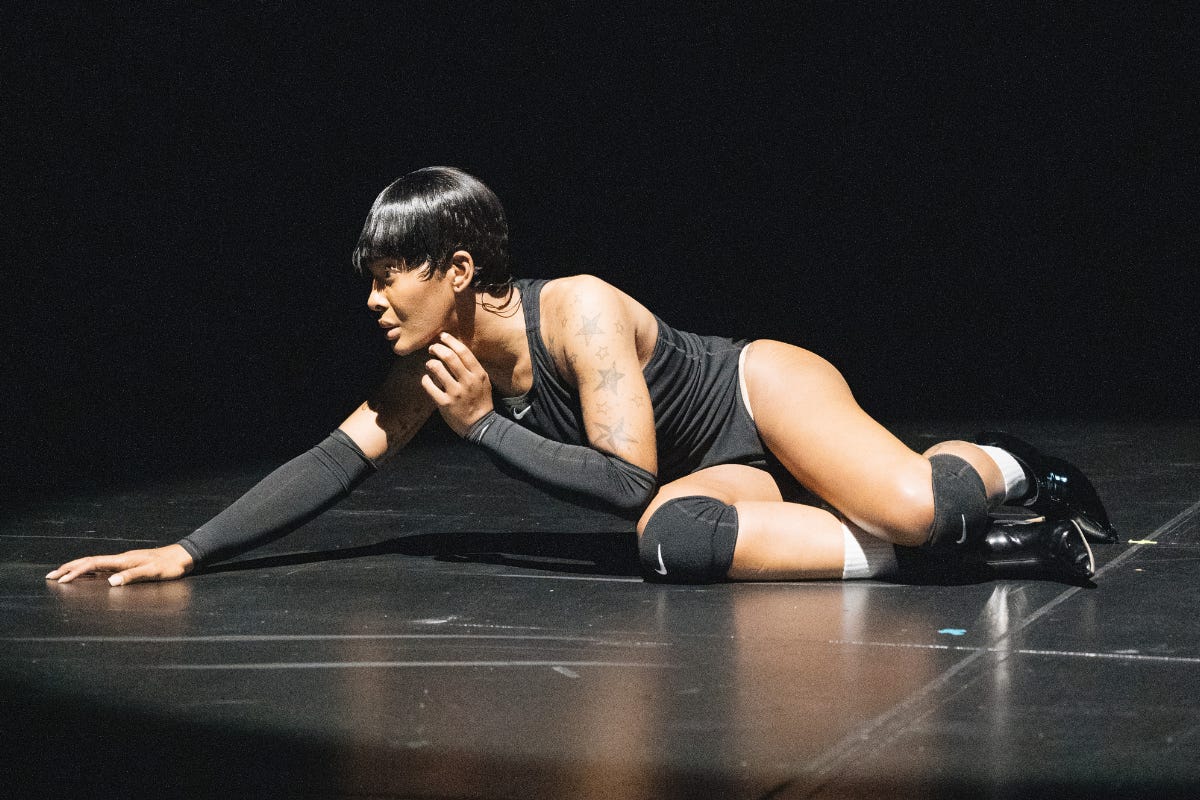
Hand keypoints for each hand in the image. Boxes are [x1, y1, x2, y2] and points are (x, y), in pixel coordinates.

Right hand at [46, 544, 194, 585]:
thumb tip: (110, 582)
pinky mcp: (128, 564)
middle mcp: (121, 559)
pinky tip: (86, 576)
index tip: (61, 580)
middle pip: (89, 562)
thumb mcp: (153, 572)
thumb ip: (132, 576)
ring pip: (94, 564)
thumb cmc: (170, 565)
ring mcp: (124, 561)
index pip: (93, 564)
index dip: (76, 572)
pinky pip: (103, 567)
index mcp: (123, 560)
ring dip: (77, 569)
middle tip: (50, 576)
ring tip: (61, 575)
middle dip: (69, 568)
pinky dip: (90, 571)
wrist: (183, 556)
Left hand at [421, 332, 494, 435]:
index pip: (463, 352)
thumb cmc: (481, 401)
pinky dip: (425, 379)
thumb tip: (456, 352)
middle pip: (449, 357)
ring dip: (430, 363)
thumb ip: (472, 368)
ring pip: (437, 369)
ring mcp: (456, 392)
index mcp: (478, 374)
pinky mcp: (445, 403)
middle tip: (433, 348)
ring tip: (429, 364)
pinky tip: (426, 379)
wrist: (480, 425)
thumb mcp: (484, 382)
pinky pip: (429, 386)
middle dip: (438, 349)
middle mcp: (467, 381)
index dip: (451, 341)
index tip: (443, 336)